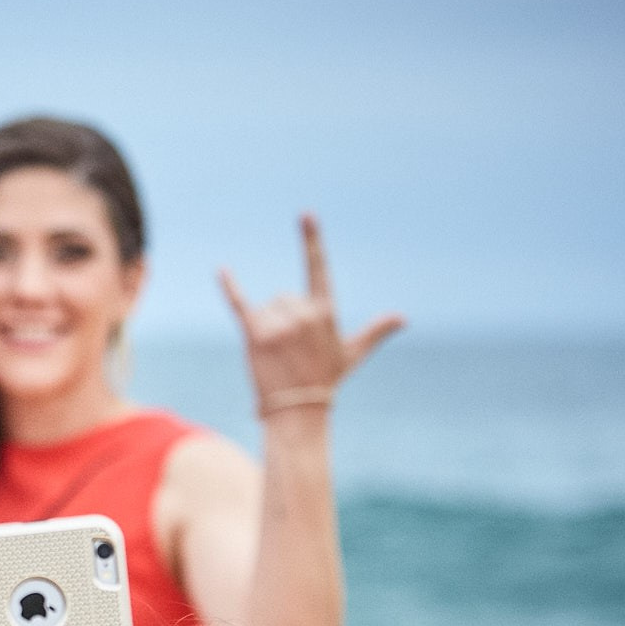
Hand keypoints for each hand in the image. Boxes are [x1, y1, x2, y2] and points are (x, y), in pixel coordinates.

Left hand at [219, 213, 404, 417]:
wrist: (298, 411)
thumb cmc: (326, 381)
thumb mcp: (352, 353)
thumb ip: (375, 331)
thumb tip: (402, 318)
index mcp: (326, 312)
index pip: (318, 268)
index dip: (312, 240)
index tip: (306, 214)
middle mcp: (303, 314)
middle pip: (284, 297)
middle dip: (284, 318)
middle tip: (291, 349)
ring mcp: (279, 325)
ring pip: (265, 308)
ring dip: (268, 327)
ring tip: (277, 353)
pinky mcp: (254, 336)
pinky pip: (240, 305)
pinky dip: (230, 288)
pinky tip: (222, 270)